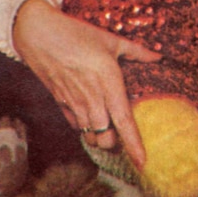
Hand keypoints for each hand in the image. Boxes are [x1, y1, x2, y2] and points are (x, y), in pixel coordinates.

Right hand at [13, 0, 160, 169]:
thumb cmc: (77, 33)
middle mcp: (91, 98)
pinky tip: (92, 122)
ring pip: (90, 137)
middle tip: (126, 138)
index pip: (124, 121)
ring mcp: (74, 102)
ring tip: (110, 133)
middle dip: (117, 145)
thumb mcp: (111, 40)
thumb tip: (159, 57)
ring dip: (101, 140)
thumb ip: (137, 52)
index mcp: (108, 82)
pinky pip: (75, 127)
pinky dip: (85, 130)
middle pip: (106, 139)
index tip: (143, 162)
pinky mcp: (60, 102)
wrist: (38, 34)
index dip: (133, 144)